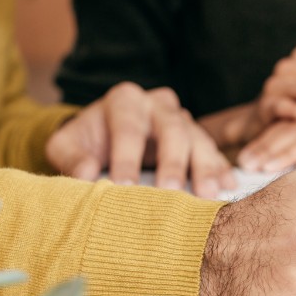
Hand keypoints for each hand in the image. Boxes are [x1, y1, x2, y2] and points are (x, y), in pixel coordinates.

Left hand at [46, 82, 234, 197]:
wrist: (107, 139)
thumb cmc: (87, 144)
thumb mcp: (65, 145)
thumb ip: (70, 157)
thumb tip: (86, 174)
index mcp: (124, 100)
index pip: (127, 128)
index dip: (126, 157)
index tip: (124, 186)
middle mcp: (158, 104)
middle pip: (171, 129)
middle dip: (172, 162)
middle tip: (171, 192)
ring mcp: (183, 119)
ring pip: (198, 138)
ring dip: (206, 167)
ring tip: (210, 195)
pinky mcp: (199, 138)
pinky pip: (214, 151)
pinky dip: (221, 170)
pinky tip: (229, 188)